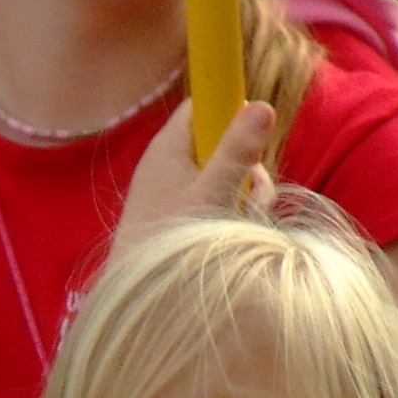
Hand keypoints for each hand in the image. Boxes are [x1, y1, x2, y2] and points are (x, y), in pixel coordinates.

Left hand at [114, 99, 275, 256]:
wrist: (135, 293)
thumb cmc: (171, 241)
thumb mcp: (214, 194)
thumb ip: (238, 151)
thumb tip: (263, 105)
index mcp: (169, 146)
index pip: (203, 104)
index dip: (231, 111)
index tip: (253, 135)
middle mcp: (169, 163)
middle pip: (223, 143)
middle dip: (247, 169)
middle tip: (251, 194)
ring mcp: (174, 189)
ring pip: (225, 177)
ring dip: (244, 198)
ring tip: (241, 223)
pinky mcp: (179, 214)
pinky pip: (215, 201)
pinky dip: (230, 216)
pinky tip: (232, 235)